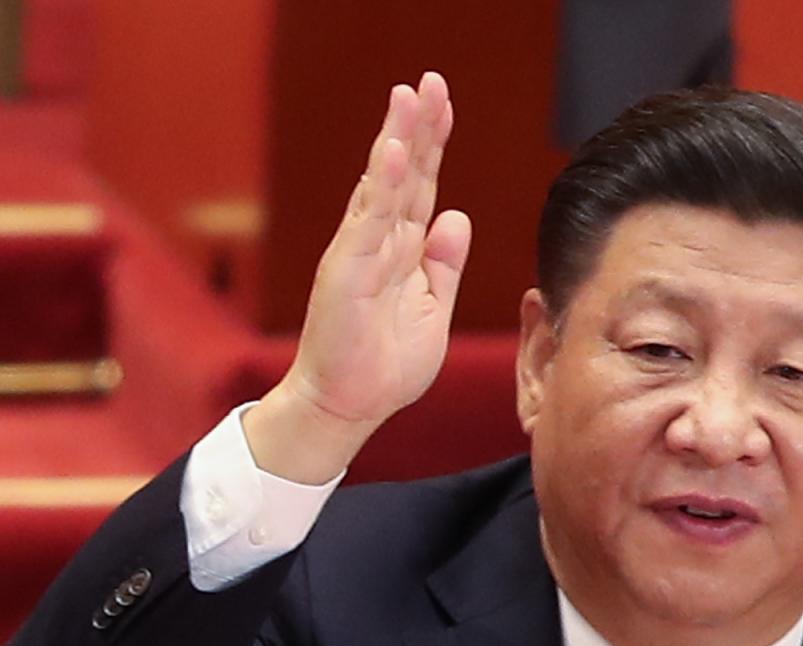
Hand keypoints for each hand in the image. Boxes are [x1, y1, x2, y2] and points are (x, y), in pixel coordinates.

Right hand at [243, 72, 471, 484]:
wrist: (347, 407)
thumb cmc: (383, 366)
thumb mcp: (432, 311)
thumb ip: (443, 266)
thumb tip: (456, 218)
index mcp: (401, 250)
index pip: (421, 186)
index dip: (434, 144)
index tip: (443, 103)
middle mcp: (378, 242)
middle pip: (404, 173)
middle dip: (417, 125)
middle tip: (428, 81)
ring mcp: (360, 252)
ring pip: (383, 186)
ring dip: (396, 139)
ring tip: (407, 97)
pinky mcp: (347, 270)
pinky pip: (368, 220)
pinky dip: (381, 185)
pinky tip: (394, 152)